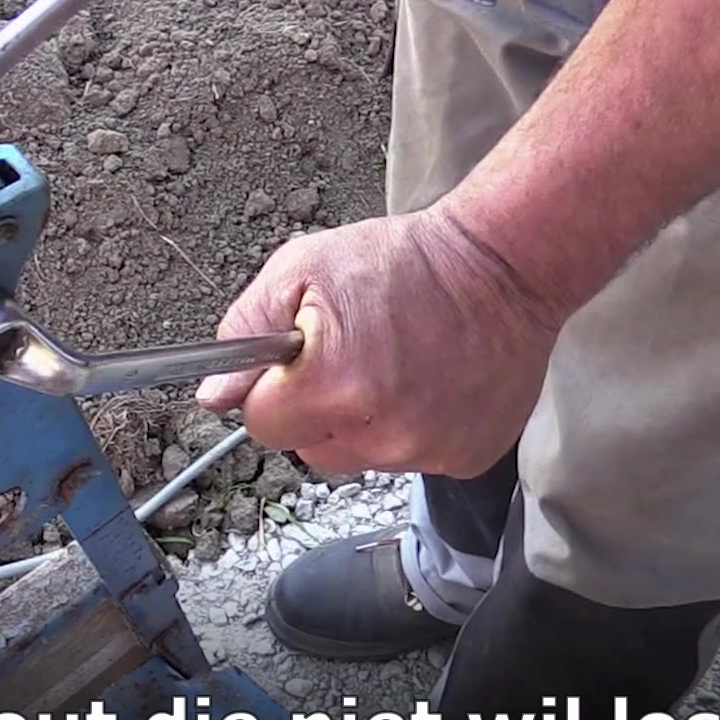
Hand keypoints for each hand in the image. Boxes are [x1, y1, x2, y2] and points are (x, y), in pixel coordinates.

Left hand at [194, 206, 564, 477]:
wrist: (505, 266)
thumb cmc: (406, 261)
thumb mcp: (303, 269)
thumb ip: (247, 330)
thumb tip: (214, 395)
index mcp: (333, 386)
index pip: (263, 425)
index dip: (274, 389)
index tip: (300, 362)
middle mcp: (383, 433)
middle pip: (310, 449)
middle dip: (317, 410)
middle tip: (353, 357)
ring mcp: (429, 452)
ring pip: (360, 457)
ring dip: (365, 422)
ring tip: (396, 365)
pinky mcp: (465, 458)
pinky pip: (412, 459)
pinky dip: (413, 429)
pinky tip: (430, 383)